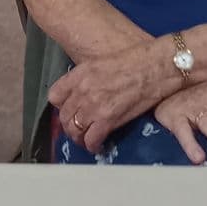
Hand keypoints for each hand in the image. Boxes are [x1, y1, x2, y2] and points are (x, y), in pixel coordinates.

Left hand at [50, 40, 172, 153]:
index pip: (54, 96)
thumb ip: (86, 78)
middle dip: (69, 125)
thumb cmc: (132, 61)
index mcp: (79, 74)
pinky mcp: (108, 120)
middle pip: (64, 116)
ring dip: (78, 138)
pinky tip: (97, 145)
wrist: (151, 68)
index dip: (60, 106)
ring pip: (74, 130)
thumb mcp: (100, 63)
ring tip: (85, 140)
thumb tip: (83, 92)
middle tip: (77, 129)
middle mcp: (82, 90)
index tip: (68, 110)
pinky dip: (92, 145)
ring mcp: (93, 106)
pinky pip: (91, 139)